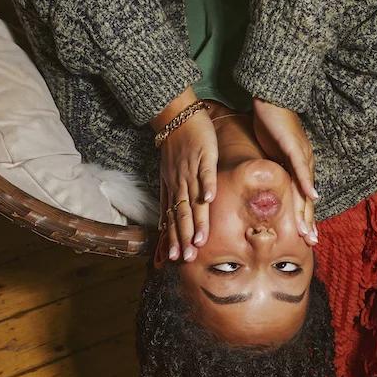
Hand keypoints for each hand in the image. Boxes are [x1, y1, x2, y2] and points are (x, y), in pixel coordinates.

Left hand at [155, 89, 216, 261]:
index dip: (173, 237)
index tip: (174, 258)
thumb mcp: (167, 174)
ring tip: (199, 240)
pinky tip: (210, 200)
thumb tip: (166, 220)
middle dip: (184, 237)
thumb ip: (170, 197)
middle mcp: (180, 183)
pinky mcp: (204, 157)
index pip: (172, 217)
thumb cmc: (175, 147)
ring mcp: (192, 171)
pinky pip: (206, 174)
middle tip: (187, 258)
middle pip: (181, 214)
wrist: (177, 118)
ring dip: (196, 220)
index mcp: (172, 188)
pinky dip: (207, 187)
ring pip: (193, 200)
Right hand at [251, 99, 318, 245]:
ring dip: (307, 210)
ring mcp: (301, 155)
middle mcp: (304, 164)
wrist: (272, 98)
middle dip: (308, 221)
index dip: (303, 217)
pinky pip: (300, 167)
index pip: (301, 197)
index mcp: (297, 167)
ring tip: (308, 230)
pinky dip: (306, 182)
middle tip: (311, 242)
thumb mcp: (270, 153)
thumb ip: (272, 170)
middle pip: (306, 198)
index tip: (305, 237)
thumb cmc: (270, 124)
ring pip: (305, 188)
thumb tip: (267, 185)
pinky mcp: (294, 146)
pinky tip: (311, 196)